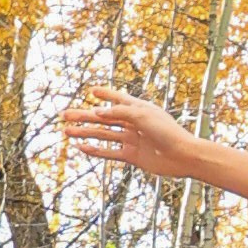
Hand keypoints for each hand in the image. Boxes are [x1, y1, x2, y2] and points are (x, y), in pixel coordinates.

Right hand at [65, 88, 200, 182]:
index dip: (105, 95)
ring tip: (67, 131)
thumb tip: (96, 112)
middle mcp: (134, 123)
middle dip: (84, 116)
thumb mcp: (143, 115)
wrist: (183, 156)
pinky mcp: (132, 156)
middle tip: (64, 115)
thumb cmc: (167, 131)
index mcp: (139, 109)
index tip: (92, 90)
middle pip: (104, 118)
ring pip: (104, 135)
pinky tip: (82, 147)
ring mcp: (132, 140)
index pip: (118, 99)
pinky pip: (110, 152)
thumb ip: (119, 112)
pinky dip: (96, 150)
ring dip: (85, 132)